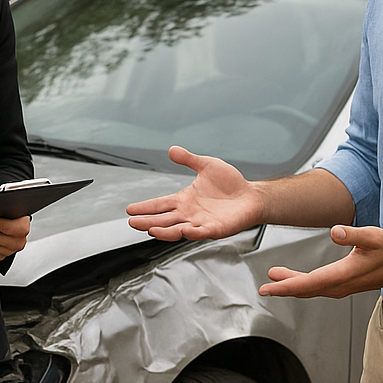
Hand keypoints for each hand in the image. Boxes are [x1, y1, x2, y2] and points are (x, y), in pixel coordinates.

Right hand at [126, 146, 263, 240]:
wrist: (252, 195)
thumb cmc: (231, 183)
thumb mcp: (207, 165)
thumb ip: (189, 160)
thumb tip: (172, 150)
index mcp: (184, 199)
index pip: (160, 204)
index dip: (145, 207)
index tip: (130, 209)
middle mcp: (189, 213)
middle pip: (164, 219)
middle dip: (148, 221)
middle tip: (132, 222)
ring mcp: (201, 223)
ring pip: (178, 229)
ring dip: (164, 231)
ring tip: (150, 230)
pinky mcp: (215, 229)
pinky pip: (201, 232)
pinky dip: (192, 232)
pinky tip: (183, 230)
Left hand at [259, 224, 382, 298]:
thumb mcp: (373, 237)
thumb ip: (353, 235)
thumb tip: (336, 232)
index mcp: (343, 274)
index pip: (309, 282)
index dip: (287, 285)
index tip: (269, 287)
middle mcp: (339, 285)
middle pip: (305, 289)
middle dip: (282, 289)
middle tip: (264, 288)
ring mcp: (339, 287)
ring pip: (309, 290)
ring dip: (290, 286)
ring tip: (272, 280)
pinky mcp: (339, 285)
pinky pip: (315, 288)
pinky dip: (300, 285)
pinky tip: (291, 279)